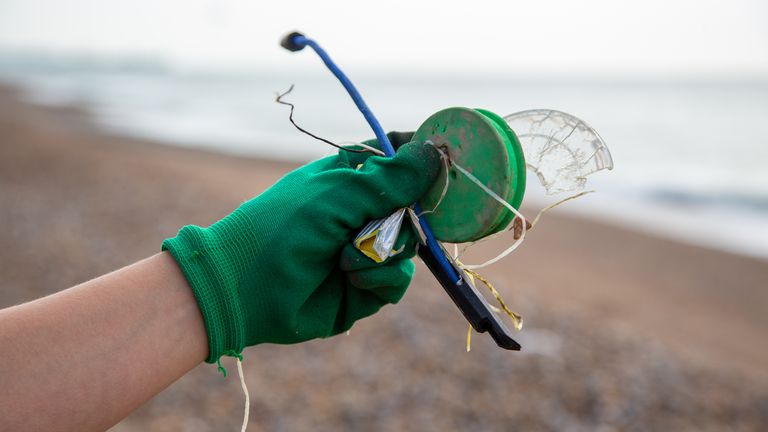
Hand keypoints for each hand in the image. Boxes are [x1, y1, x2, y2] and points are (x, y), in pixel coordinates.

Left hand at [163, 136, 439, 362]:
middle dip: (406, 214)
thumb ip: (390, 177)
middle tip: (381, 219)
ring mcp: (368, 249)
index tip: (441, 163)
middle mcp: (365, 211)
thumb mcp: (337, 193)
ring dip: (382, 251)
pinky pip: (399, 279)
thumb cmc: (282, 227)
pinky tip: (350, 276)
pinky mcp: (369, 286)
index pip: (401, 160)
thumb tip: (436, 150)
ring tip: (346, 256)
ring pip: (411, 244)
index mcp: (353, 177)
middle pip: (417, 204)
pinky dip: (379, 277)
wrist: (246, 289)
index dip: (422, 161)